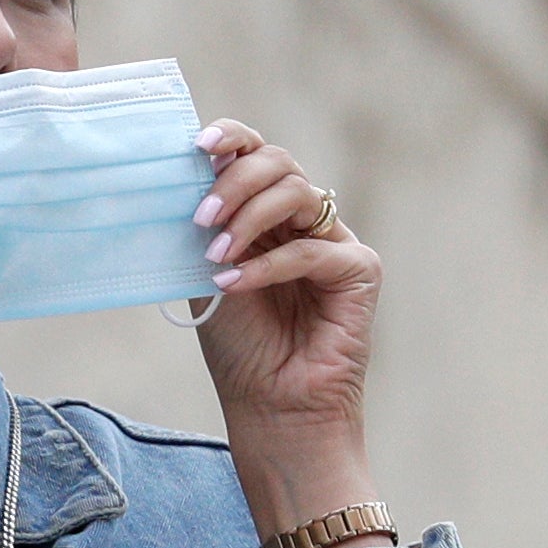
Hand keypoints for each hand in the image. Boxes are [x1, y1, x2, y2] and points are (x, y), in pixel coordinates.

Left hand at [187, 119, 378, 438]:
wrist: (272, 408)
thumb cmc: (241, 347)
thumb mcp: (208, 272)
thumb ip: (208, 223)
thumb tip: (187, 169)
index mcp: (269, 216)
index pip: (257, 155)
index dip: (232, 138)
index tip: (197, 145)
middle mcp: (306, 222)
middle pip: (279, 163)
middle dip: (234, 182)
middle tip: (202, 218)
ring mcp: (336, 243)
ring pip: (298, 192)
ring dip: (249, 216)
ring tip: (215, 252)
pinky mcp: (360, 271)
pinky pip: (313, 248)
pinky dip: (268, 264)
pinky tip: (234, 284)